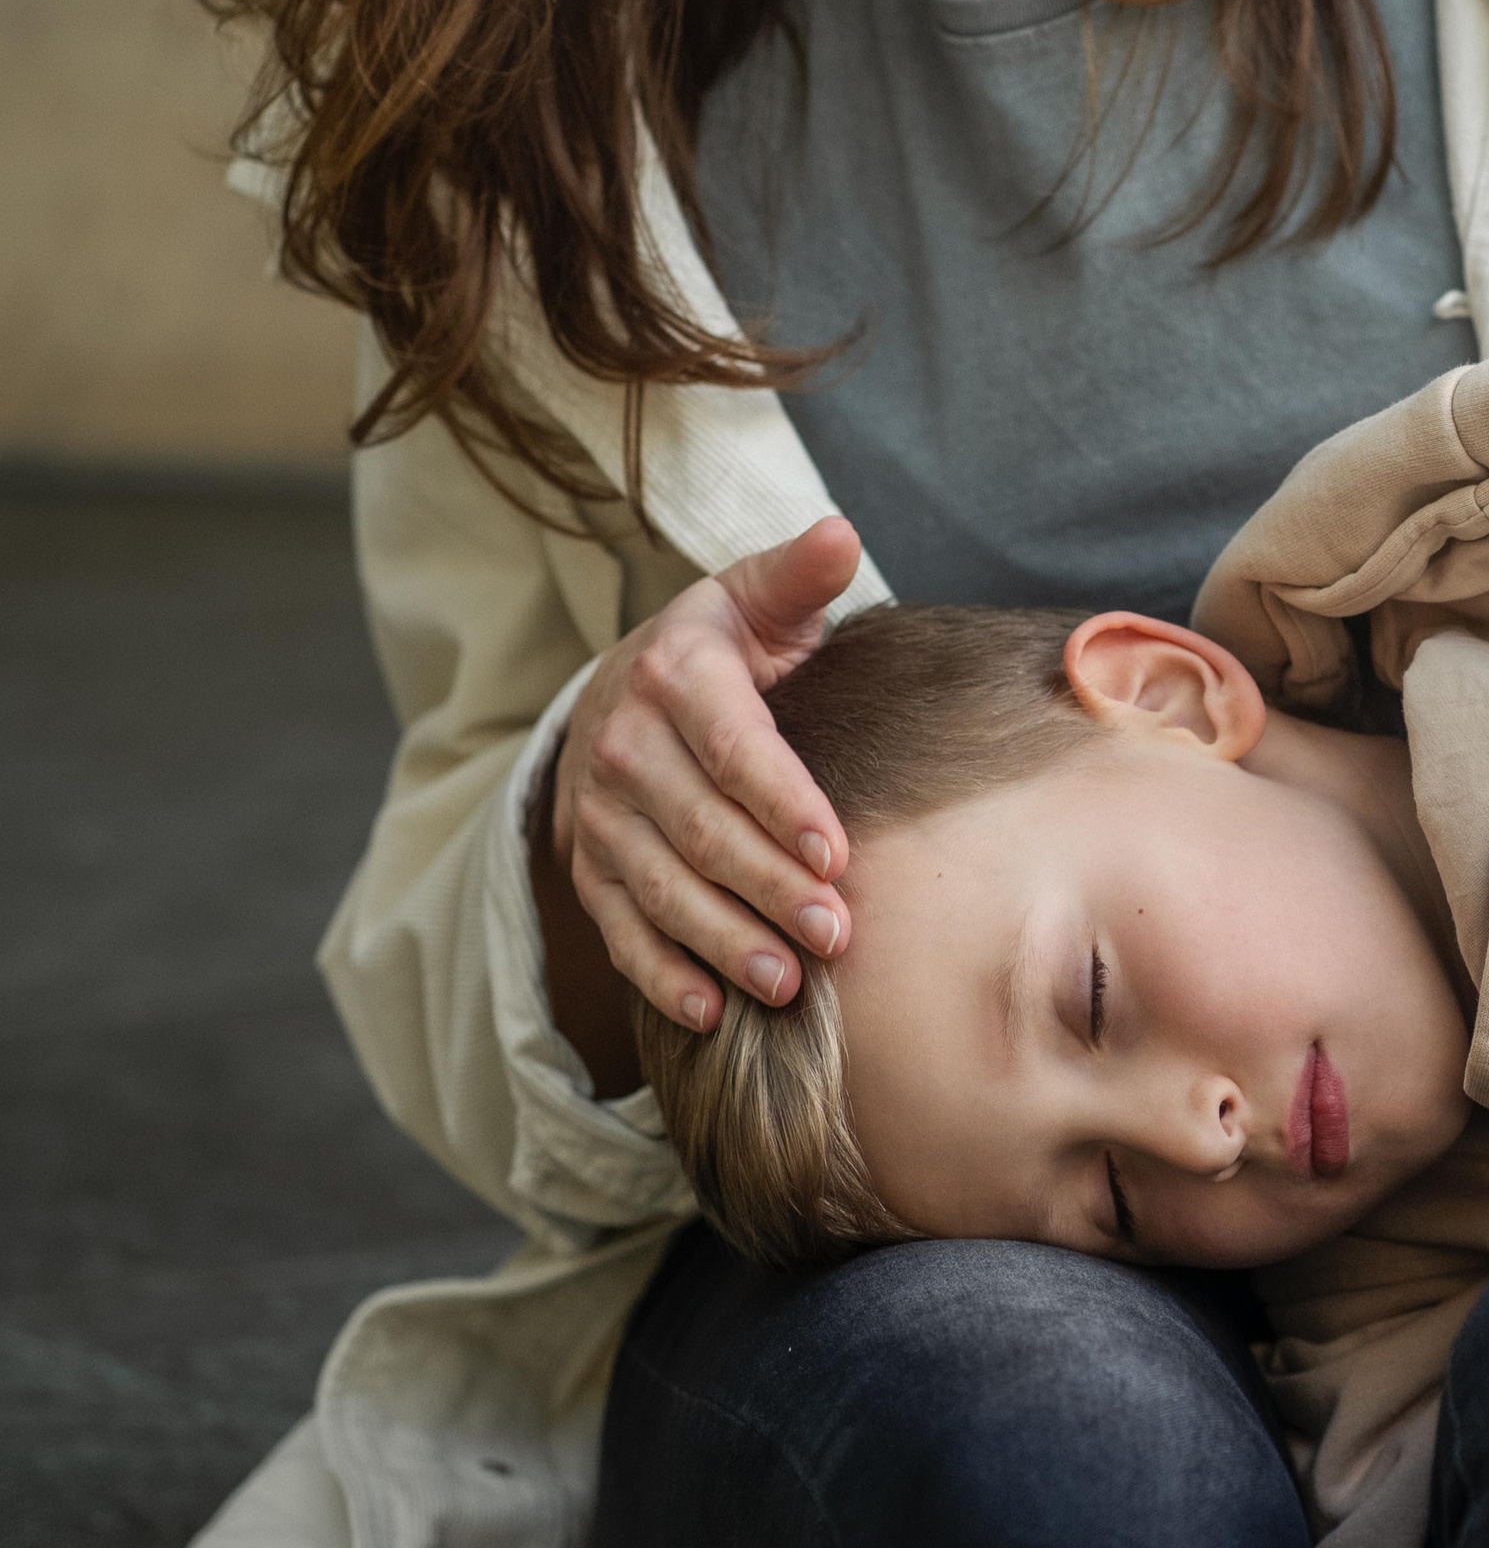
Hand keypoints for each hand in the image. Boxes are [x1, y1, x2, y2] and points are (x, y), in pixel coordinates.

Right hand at [546, 516, 864, 1047]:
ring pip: (663, 888)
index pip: (733, 747)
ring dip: (724, 942)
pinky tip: (707, 1012)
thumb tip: (841, 535)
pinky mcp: (589, 868)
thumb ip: (799, 576)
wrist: (619, 690)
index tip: (838, 852)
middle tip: (836, 933)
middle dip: (770, 887)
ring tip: (787, 984)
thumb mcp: (753, 599)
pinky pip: (621, 929)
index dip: (784, 803)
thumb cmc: (719, 648)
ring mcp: (601, 814)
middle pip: (702, 830)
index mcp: (674, 673)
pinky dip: (660, 975)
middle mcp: (624, 745)